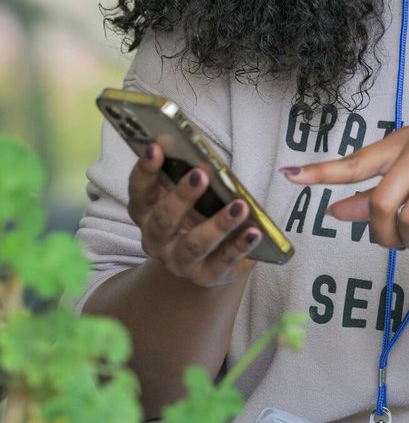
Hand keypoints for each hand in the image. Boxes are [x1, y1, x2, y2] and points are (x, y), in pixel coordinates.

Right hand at [127, 143, 257, 286]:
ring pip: (194, 245)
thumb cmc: (200, 215)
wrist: (209, 261)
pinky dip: (240, 246)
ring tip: (240, 206)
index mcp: (147, 214)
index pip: (140, 191)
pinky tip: (255, 232)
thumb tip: (201, 151)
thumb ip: (192, 175)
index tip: (156, 146)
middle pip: (163, 219)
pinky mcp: (208, 276)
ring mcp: (180, 262)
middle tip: (201, 174)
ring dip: (218, 225)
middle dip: (181, 196)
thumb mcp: (192, 196)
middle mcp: (157, 241)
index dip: (145, 170)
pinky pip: (224, 262)